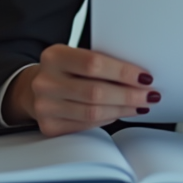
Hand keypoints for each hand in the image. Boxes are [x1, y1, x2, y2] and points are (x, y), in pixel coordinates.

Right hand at [4, 44, 159, 136]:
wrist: (34, 88)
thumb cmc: (65, 70)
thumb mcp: (77, 57)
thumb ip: (101, 63)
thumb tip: (139, 76)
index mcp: (54, 56)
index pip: (93, 64)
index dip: (122, 72)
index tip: (145, 77)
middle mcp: (46, 82)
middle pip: (95, 92)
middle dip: (128, 95)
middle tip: (149, 95)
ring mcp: (45, 107)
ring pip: (93, 112)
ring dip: (123, 109)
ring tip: (140, 105)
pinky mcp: (49, 127)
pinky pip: (87, 125)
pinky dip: (108, 118)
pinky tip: (120, 112)